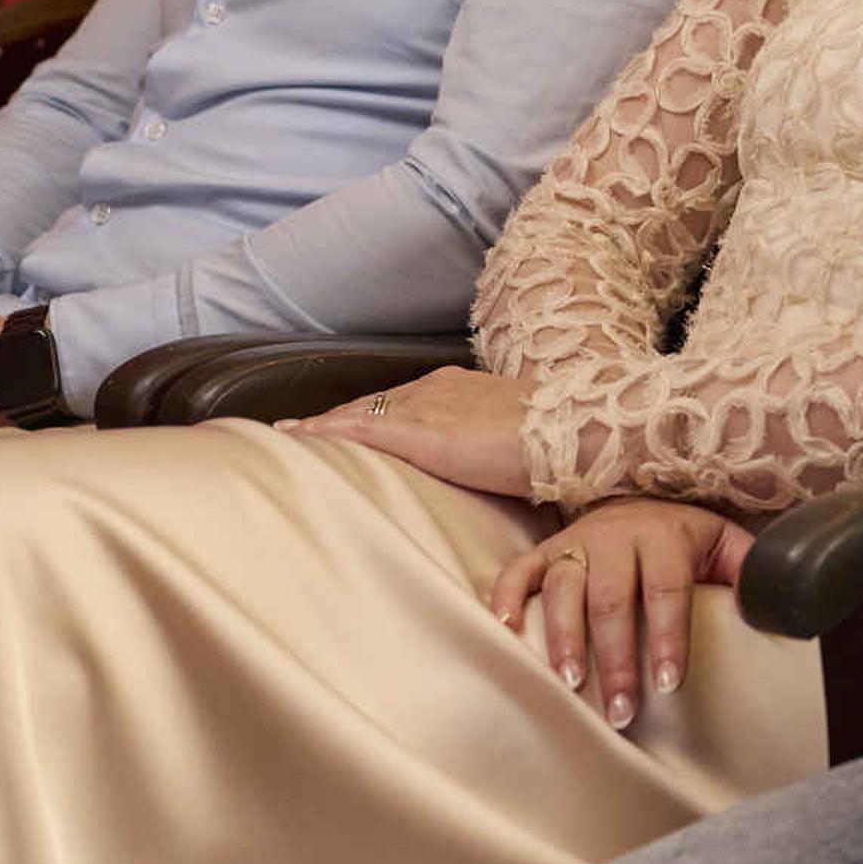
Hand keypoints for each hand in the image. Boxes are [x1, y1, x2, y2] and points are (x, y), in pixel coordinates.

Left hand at [278, 365, 534, 499]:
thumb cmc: (558, 445)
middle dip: (340, 419)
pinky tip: (295, 438)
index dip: (371, 414)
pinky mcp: (417, 431)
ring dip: (323, 426)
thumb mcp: (517, 443)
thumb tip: (496, 475)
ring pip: (357, 413)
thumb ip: (495, 452)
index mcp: (461, 388)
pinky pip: (356, 427)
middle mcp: (436, 388)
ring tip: (289, 436)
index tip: (346, 426)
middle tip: (301, 432)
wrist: (573, 431)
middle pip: (373, 404)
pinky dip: (322, 431)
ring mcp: (425, 407)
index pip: (403, 401)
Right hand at [486, 496, 751, 728]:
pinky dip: (505, 599)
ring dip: (564, 639)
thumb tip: (775, 606)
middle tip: (623, 712)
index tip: (668, 685)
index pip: (667, 590)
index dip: (668, 637)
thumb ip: (748, 572)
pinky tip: (504, 632)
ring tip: (570, 686)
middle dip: (617, 659)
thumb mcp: (724, 545)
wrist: (638, 496)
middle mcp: (616, 535)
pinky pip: (517, 571)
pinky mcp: (543, 550)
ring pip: (563, 589)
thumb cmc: (685, 539)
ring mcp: (575, 542)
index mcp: (665, 536)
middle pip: (612, 600)